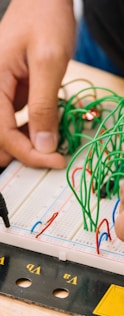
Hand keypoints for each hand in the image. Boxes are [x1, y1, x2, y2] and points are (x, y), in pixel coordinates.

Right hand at [0, 0, 74, 167]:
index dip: (28, 153)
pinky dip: (29, 131)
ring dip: (26, 144)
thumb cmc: (45, 21)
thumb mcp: (49, 63)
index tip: (54, 160)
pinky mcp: (8, 95)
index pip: (3, 133)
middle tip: (50, 156)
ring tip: (50, 144)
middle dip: (24, 152)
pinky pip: (13, 122)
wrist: (43, 2)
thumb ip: (44, 107)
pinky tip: (46, 128)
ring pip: (5, 133)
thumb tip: (44, 145)